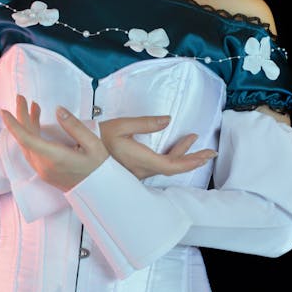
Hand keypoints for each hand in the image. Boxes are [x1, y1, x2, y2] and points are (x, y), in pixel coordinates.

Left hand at [1, 95, 108, 191]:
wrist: (101, 191)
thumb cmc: (99, 167)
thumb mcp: (93, 144)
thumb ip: (74, 126)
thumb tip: (58, 110)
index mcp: (55, 157)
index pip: (27, 138)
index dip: (14, 124)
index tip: (4, 111)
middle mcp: (44, 166)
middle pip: (25, 138)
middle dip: (21, 116)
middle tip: (21, 98)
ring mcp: (43, 170)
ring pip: (27, 144)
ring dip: (27, 125)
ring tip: (32, 107)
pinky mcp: (45, 172)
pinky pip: (31, 151)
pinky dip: (31, 135)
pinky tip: (36, 125)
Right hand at [99, 115, 216, 179]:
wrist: (81, 152)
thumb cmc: (99, 138)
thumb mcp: (122, 125)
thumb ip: (146, 123)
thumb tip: (168, 120)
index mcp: (141, 160)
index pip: (173, 165)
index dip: (192, 161)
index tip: (207, 155)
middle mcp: (142, 170)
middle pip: (173, 168)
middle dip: (193, 159)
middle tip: (209, 152)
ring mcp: (138, 172)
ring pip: (165, 166)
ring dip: (181, 155)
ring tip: (191, 140)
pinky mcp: (134, 169)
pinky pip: (157, 165)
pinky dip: (170, 156)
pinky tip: (173, 147)